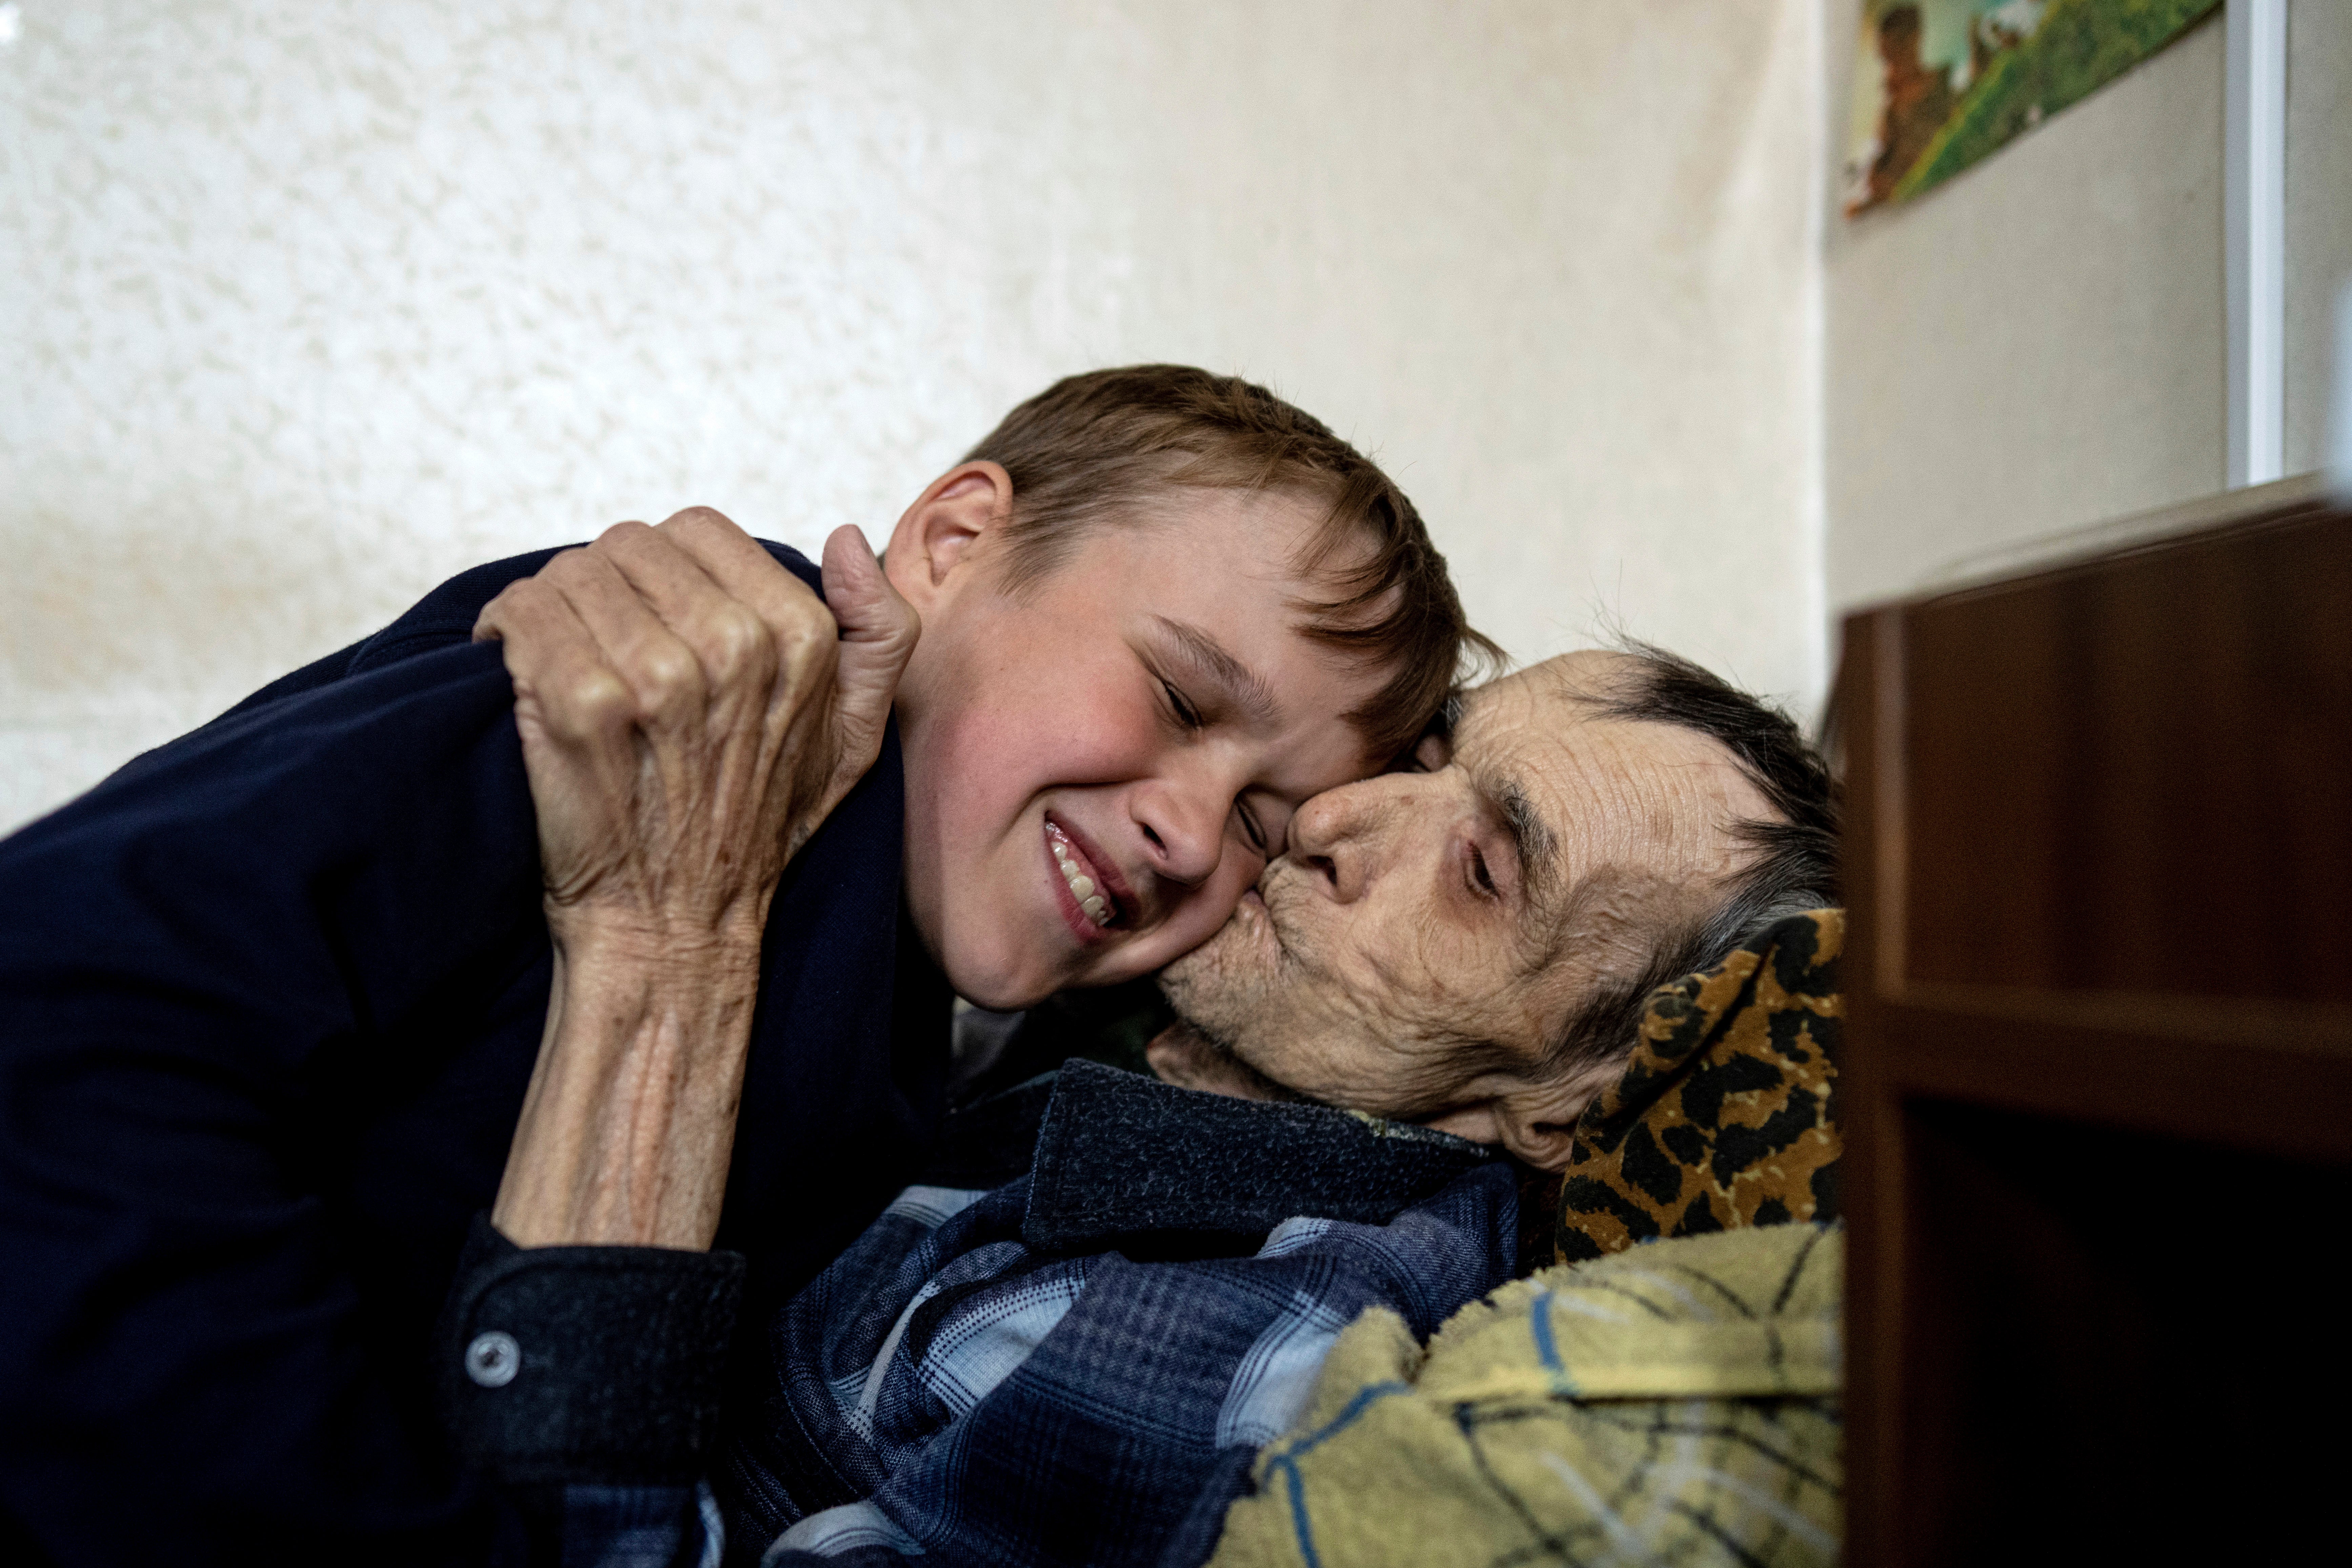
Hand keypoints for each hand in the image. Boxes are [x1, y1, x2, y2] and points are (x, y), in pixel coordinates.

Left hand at [474, 509, 917, 954]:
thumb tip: (846, 539)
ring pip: (568, 574)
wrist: (677, 927)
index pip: (696, 531)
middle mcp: (731, 648)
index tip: (652, 619)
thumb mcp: (855, 738)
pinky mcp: (579, 706)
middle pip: (626, 546)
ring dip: (551, 613)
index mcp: (797, 639)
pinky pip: (522, 615)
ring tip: (559, 664)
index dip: (663, 571)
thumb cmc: (755, 829)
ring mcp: (654, 676)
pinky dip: (506, 636)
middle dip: (604, 588)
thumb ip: (878, 634)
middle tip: (599, 646)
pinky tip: (519, 676)